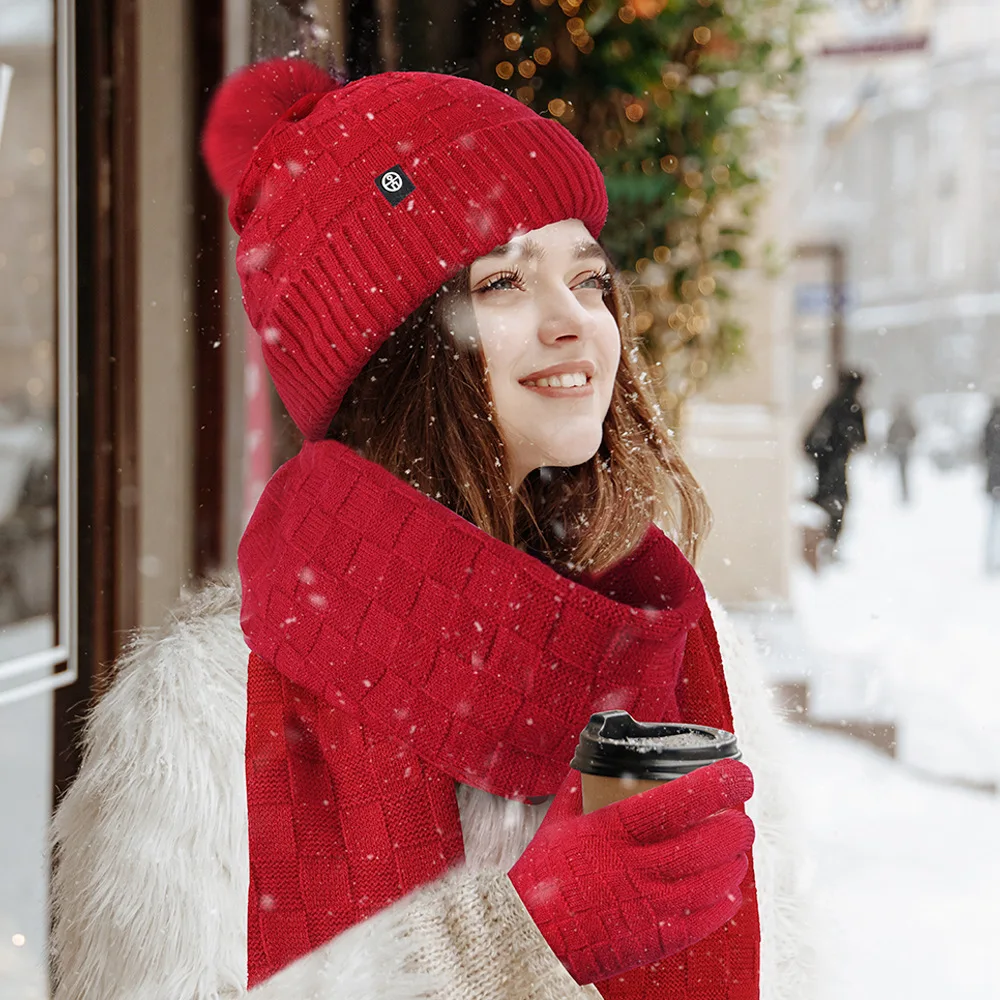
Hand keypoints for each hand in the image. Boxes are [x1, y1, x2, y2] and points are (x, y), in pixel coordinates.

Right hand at [507, 759, 753, 984]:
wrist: (530, 932)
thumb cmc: (543, 870)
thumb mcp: (560, 819)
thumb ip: (582, 784)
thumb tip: (598, 752)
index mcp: (614, 829)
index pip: (679, 801)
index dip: (718, 785)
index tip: (740, 775)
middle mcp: (636, 866)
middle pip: (707, 843)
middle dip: (736, 827)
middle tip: (741, 817)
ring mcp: (648, 905)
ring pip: (712, 881)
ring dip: (733, 863)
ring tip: (737, 851)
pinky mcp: (654, 940)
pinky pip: (703, 921)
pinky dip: (722, 904)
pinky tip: (727, 892)